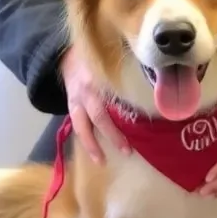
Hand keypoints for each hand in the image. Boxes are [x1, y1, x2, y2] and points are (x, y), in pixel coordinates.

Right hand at [61, 48, 131, 164]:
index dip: (123, 112)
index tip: (139, 124)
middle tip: (127, 151)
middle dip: (112, 135)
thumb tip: (153, 80)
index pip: (114, 99)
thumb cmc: (94, 57)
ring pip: (81, 128)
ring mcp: (74, 102)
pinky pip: (77, 126)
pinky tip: (95, 152)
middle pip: (98, 117)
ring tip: (101, 161)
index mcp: (98, 80)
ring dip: (92, 146)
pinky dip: (86, 139)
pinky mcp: (69, 108)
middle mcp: (85, 93)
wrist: (63, 56)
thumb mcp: (109, 60)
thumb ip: (125, 71)